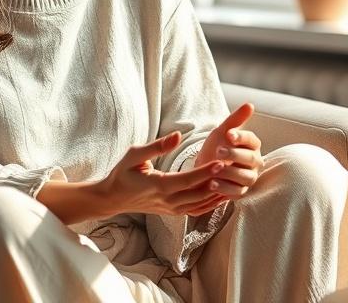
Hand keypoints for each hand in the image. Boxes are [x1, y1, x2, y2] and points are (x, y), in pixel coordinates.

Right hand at [95, 131, 226, 217]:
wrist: (113, 198)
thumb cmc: (121, 173)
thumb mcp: (134, 154)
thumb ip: (156, 146)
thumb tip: (177, 135)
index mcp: (159, 186)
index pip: (188, 180)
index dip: (206, 172)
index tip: (221, 162)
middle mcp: (168, 201)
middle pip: (200, 193)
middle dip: (218, 180)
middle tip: (234, 166)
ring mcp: (172, 209)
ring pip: (202, 204)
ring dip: (219, 192)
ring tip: (233, 178)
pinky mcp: (174, 212)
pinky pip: (198, 210)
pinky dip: (212, 203)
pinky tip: (222, 193)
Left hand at [187, 103, 263, 215]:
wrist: (204, 168)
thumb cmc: (216, 147)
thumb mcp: (221, 132)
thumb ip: (235, 120)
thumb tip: (250, 104)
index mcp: (252, 145)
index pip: (251, 140)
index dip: (241, 137)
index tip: (229, 134)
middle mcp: (255, 162)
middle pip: (250, 158)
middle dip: (235, 154)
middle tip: (219, 151)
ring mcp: (249, 178)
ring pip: (245, 177)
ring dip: (230, 173)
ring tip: (214, 169)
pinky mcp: (241, 192)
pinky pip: (237, 192)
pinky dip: (225, 188)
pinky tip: (212, 183)